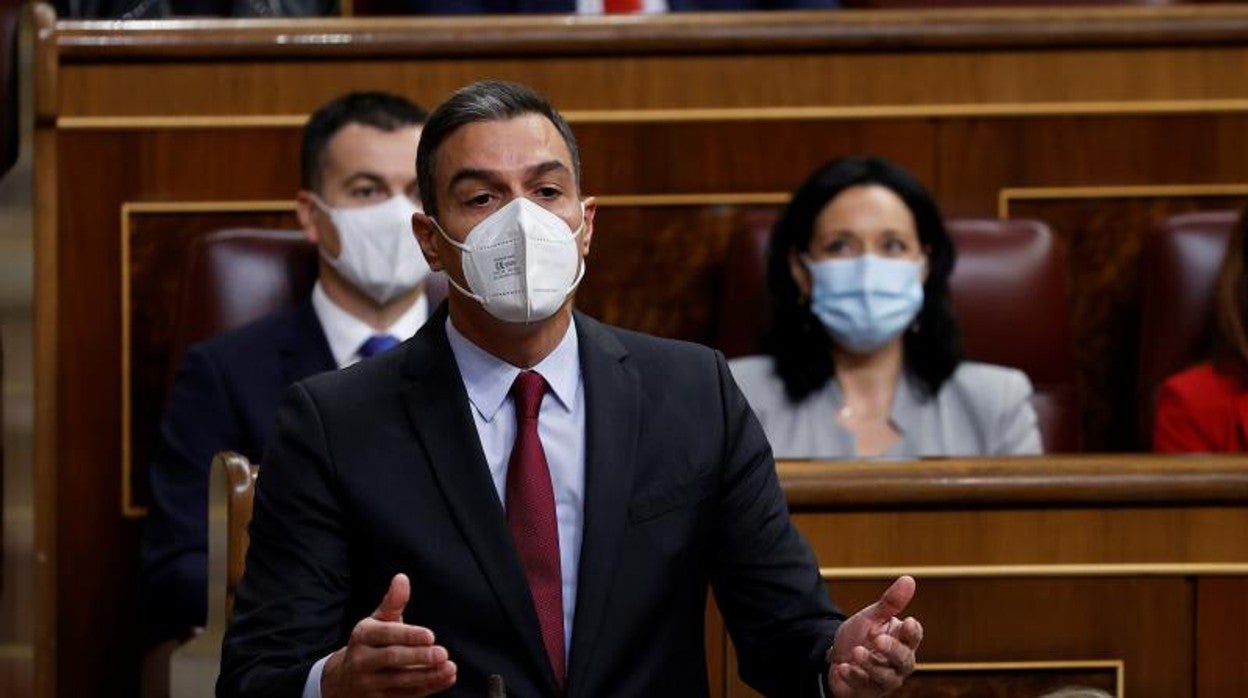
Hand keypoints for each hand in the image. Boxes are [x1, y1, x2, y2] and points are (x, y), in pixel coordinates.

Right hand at [322, 573, 456, 697]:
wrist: (342, 680)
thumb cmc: (370, 643)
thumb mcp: (377, 621)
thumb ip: (392, 602)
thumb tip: (402, 578)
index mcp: (362, 635)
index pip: (386, 634)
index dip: (409, 635)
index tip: (430, 635)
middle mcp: (362, 660)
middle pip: (392, 659)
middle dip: (419, 657)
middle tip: (442, 653)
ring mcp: (369, 683)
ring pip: (401, 681)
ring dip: (428, 676)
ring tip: (449, 668)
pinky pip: (406, 695)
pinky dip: (428, 688)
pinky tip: (446, 678)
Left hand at [827, 575, 922, 697]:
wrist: (834, 657)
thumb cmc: (859, 638)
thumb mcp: (871, 618)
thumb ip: (890, 603)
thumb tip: (909, 579)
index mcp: (902, 642)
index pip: (914, 637)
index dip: (912, 632)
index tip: (907, 621)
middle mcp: (898, 663)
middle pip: (904, 660)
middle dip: (892, 650)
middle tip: (878, 639)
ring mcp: (884, 679)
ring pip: (887, 677)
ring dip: (872, 664)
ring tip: (857, 652)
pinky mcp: (868, 690)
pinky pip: (864, 685)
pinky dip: (854, 675)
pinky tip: (844, 667)